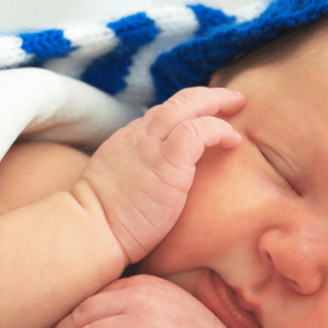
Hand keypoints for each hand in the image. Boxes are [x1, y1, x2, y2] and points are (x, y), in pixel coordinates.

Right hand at [72, 87, 243, 264]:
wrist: (90, 230)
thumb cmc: (101, 222)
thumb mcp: (113, 186)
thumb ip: (132, 174)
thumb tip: (147, 183)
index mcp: (127, 141)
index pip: (160, 115)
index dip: (185, 114)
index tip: (202, 120)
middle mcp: (139, 135)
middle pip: (177, 100)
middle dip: (207, 96)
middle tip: (231, 100)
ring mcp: (152, 145)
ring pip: (188, 103)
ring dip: (217, 101)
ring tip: (237, 108)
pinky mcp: (167, 161)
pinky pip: (199, 130)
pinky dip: (219, 129)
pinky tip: (232, 141)